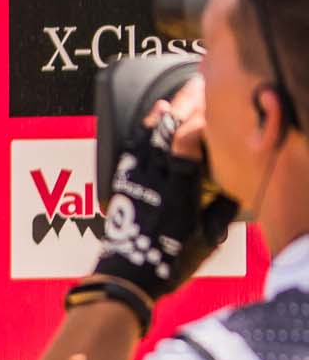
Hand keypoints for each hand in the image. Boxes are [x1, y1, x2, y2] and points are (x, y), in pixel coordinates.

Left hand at [88, 84, 236, 311]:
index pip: (186, 143)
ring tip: (181, 94)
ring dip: (166, 112)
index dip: (200, 119)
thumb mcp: (207, 237)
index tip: (215, 101)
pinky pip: (134, 147)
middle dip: (186, 104)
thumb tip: (236, 185)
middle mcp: (154, 180)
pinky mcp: (124, 183)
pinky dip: (147, 129)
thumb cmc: (167, 261)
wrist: (126, 276)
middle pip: (167, 132)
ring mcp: (135, 179)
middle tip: (202, 84)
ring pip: (148, 136)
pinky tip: (155, 116)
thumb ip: (222, 206)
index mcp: (178, 191)